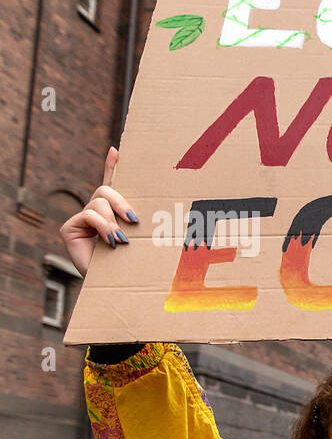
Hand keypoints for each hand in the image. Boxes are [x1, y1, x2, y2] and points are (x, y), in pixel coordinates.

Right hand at [58, 148, 138, 278]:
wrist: (119, 288)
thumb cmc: (136, 265)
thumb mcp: (143, 237)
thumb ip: (142, 219)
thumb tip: (152, 204)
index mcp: (116, 214)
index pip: (113, 185)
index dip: (113, 167)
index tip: (118, 150)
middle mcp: (97, 213)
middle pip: (106, 189)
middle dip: (121, 202)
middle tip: (134, 220)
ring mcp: (82, 220)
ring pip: (99, 201)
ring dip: (114, 221)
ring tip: (122, 240)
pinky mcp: (70, 228)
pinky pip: (88, 214)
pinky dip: (102, 226)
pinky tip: (111, 241)